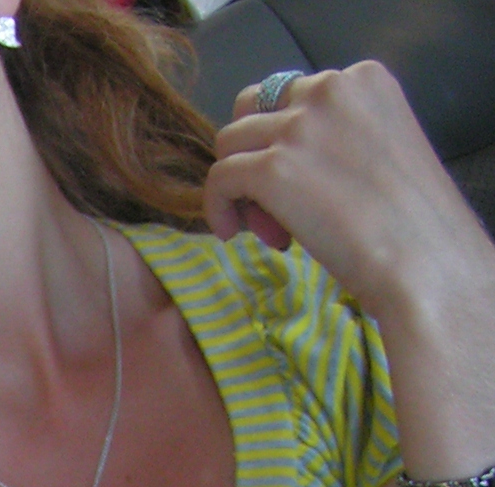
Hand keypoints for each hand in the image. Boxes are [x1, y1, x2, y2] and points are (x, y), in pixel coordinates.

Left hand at [203, 62, 490, 330]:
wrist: (421, 256)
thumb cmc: (409, 217)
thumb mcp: (378, 147)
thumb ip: (333, 135)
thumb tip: (276, 156)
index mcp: (363, 77)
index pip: (291, 94)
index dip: (282, 139)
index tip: (300, 182)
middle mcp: (329, 87)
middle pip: (252, 110)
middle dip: (253, 153)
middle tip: (271, 205)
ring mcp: (298, 126)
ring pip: (229, 143)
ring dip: (238, 185)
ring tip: (266, 228)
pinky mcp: (272, 167)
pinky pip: (218, 178)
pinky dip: (217, 206)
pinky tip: (231, 233)